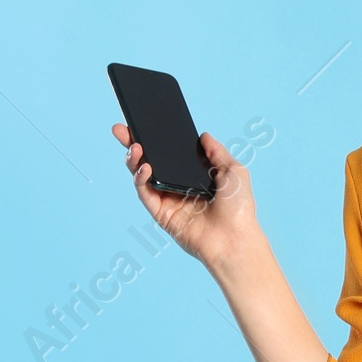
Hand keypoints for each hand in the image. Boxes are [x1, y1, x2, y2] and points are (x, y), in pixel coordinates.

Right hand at [111, 124, 261, 276]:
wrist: (235, 239)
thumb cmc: (239, 209)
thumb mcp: (233, 171)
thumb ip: (216, 152)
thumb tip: (203, 135)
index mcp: (194, 176)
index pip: (169, 153)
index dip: (156, 139)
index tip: (143, 122)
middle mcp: (179, 186)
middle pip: (151, 161)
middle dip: (134, 144)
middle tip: (122, 129)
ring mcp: (169, 200)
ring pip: (143, 176)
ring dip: (135, 159)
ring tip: (135, 146)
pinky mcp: (162, 215)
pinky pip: (145, 194)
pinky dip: (141, 179)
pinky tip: (144, 166)